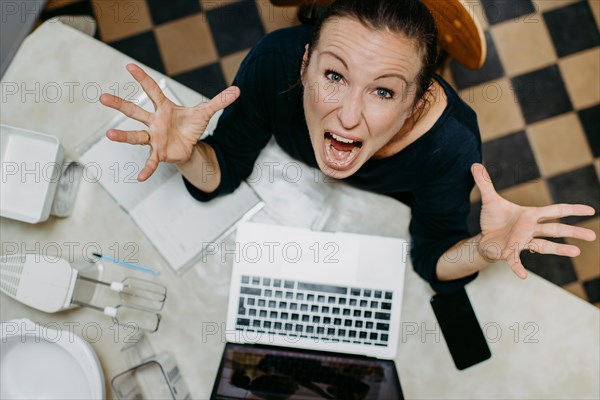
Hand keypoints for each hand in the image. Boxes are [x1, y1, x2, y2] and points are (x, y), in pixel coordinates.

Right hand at [99, 63, 239, 180]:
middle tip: (102, 97)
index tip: (129, 66)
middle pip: (134, 111)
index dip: (142, 78)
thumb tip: (238, 90)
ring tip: (109, 136)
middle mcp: (154, 121)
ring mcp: (154, 137)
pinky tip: (140, 177)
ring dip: (123, 136)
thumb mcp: (206, 112)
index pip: (152, 90)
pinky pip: (151, 161)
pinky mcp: (159, 153)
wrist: (190, 146)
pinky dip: (147, 169)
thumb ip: (220, 101)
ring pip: (136, 135)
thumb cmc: (191, 126)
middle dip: (119, 104)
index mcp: (164, 108)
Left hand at [472, 163, 595, 278]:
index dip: (572, 209)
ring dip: (559, 249)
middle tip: (592, 235)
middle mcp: (530, 229)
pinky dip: (518, 268)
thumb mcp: (489, 200)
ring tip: (576, 252)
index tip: (591, 210)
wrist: (484, 238)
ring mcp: (522, 242)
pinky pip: (515, 261)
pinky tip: (523, 276)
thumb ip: (484, 183)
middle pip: (555, 229)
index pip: (555, 210)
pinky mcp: (510, 252)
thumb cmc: (493, 220)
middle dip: (573, 231)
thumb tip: (475, 164)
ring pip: (544, 246)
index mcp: (530, 215)